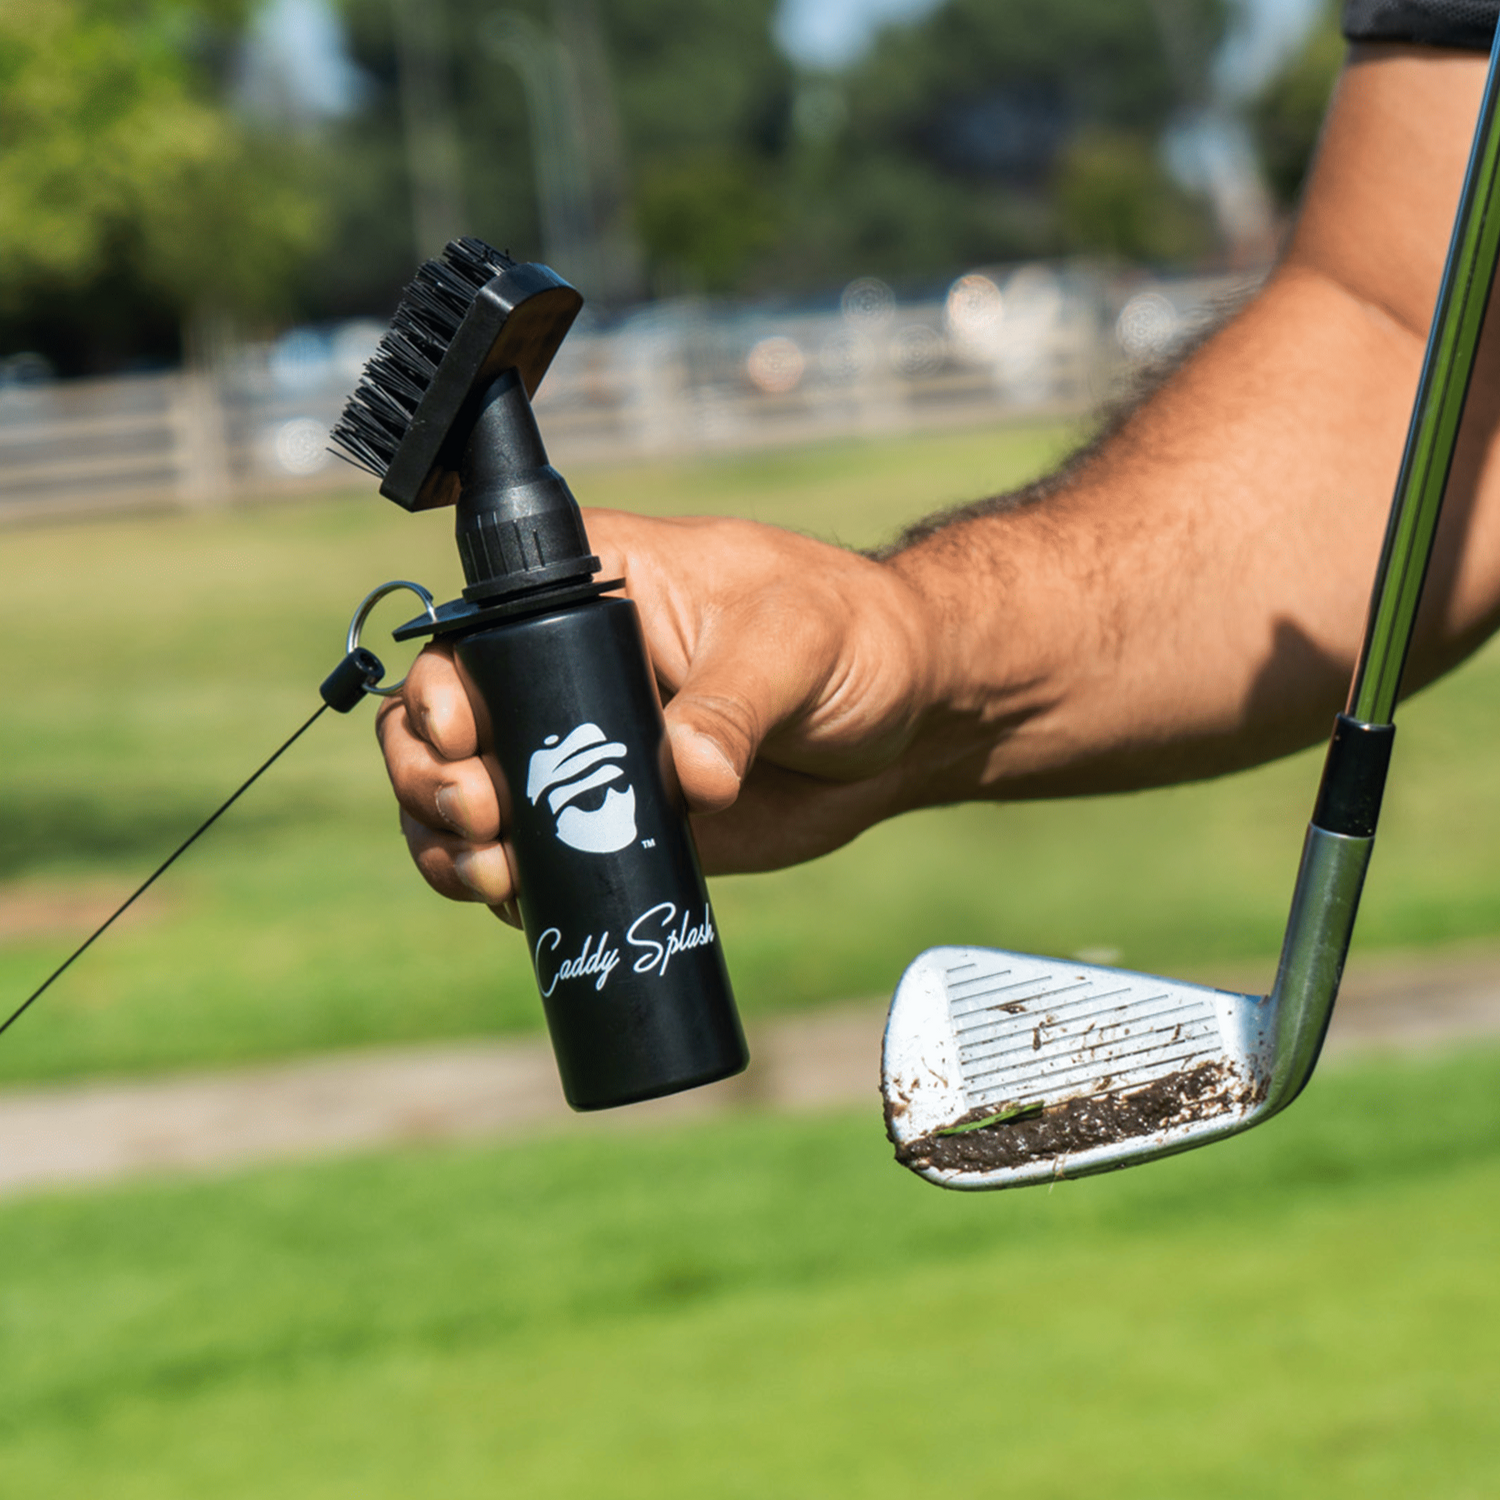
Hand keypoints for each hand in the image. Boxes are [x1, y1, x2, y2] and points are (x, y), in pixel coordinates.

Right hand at [375, 508, 939, 914]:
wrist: (902, 721)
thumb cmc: (856, 639)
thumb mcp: (798, 644)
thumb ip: (737, 702)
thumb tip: (688, 779)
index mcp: (592, 584)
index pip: (473, 625)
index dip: (440, 686)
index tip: (465, 737)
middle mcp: (564, 662)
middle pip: (440, 717)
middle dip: (430, 773)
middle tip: (482, 814)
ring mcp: (580, 746)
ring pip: (466, 789)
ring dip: (447, 837)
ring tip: (491, 873)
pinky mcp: (606, 816)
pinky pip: (525, 849)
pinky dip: (497, 881)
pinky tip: (512, 900)